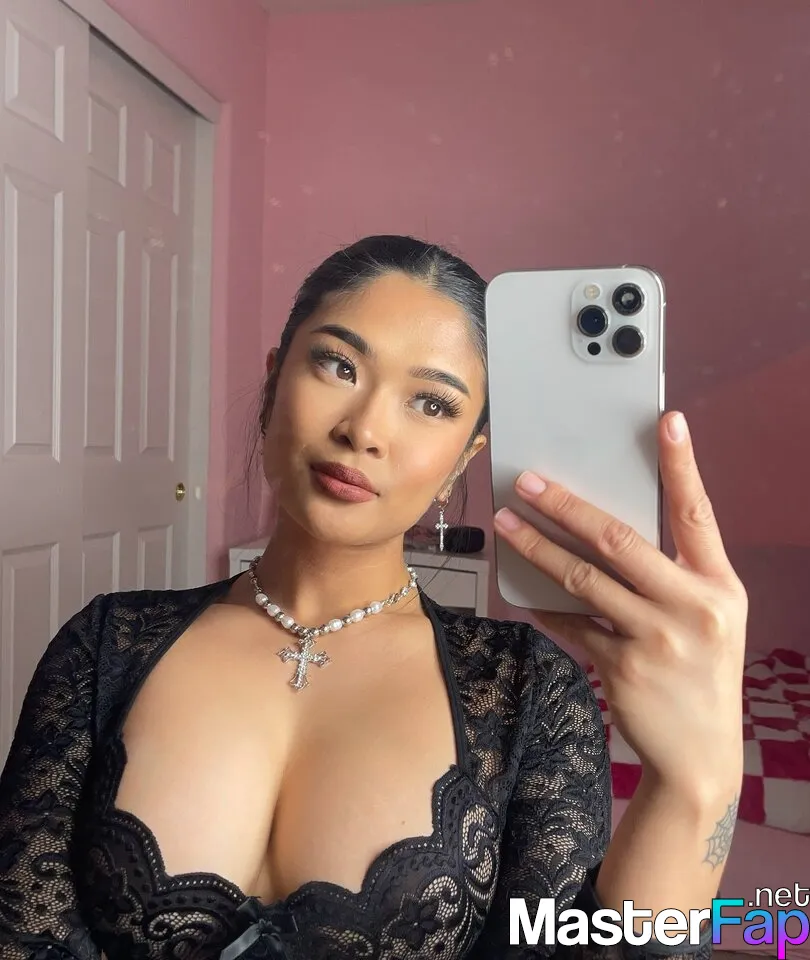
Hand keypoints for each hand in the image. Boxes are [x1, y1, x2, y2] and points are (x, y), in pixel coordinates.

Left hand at [493, 411, 747, 796]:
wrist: (701, 756)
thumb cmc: (701, 673)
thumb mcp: (708, 617)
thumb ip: (673, 574)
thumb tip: (605, 527)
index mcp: (719, 585)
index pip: (697, 513)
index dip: (682, 465)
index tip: (667, 421)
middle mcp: (693, 606)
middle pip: (619, 539)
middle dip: (566, 505)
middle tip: (528, 482)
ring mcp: (658, 638)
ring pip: (583, 578)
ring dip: (538, 549)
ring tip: (506, 525)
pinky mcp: (622, 667)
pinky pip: (572, 624)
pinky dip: (547, 606)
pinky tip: (526, 594)